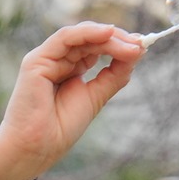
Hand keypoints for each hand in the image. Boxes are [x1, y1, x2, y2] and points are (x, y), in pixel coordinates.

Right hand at [0, 23, 146, 179]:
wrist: (38, 147)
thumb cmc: (61, 127)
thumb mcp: (96, 96)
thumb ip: (114, 75)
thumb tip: (136, 52)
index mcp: (70, 69)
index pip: (96, 47)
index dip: (119, 44)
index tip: (142, 46)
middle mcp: (58, 60)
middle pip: (90, 39)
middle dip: (118, 39)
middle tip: (140, 44)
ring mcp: (46, 58)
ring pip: (80, 36)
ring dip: (108, 37)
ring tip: (130, 45)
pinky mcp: (36, 61)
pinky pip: (64, 38)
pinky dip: (87, 33)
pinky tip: (107, 33)